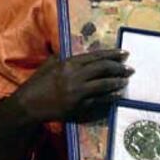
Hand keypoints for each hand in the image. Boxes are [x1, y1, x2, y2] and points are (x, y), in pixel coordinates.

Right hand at [12, 48, 132, 122]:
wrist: (29, 105)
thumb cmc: (39, 82)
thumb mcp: (51, 63)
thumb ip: (67, 57)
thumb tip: (83, 53)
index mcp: (69, 63)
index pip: (96, 56)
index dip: (112, 54)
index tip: (124, 53)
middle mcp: (75, 76)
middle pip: (103, 68)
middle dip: (119, 67)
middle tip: (130, 68)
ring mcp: (78, 92)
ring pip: (104, 84)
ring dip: (117, 82)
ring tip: (126, 80)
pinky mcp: (79, 106)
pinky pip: (99, 100)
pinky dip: (110, 96)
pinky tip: (118, 94)